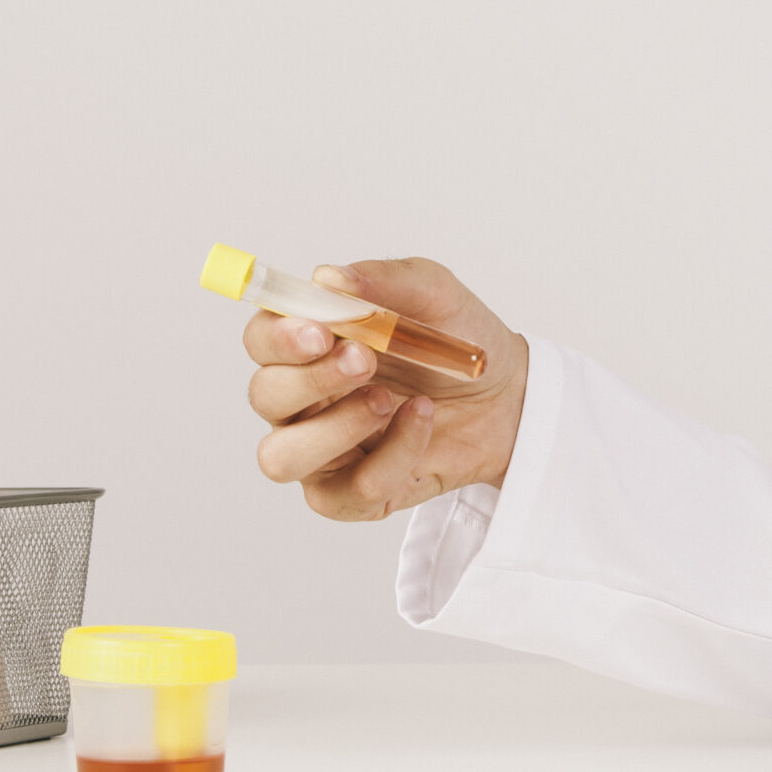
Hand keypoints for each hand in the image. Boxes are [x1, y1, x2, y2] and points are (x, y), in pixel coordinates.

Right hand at [242, 258, 527, 520]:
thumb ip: (384, 281)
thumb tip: (329, 278)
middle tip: (365, 360)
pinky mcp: (354, 493)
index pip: (260, 340)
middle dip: (311, 379)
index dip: (277, 338)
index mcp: (310, 344)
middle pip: (264, 396)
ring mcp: (324, 451)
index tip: (321, 332)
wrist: (511, 394)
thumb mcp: (434, 293)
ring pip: (281, 458)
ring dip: (332, 430)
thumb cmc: (459, 339)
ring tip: (386, 400)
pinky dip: (390, 457)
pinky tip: (421, 421)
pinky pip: (347, 492)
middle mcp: (304, 399)